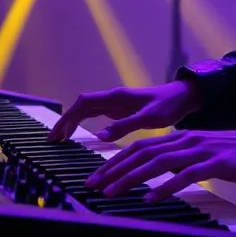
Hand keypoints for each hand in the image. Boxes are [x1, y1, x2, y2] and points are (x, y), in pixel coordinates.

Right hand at [49, 80, 204, 142]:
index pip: (84, 103)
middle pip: (81, 106)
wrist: (182, 97)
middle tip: (53, 140)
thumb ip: (124, 126)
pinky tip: (79, 134)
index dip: (69, 117)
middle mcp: (113, 97)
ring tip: (61, 139)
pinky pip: (95, 114)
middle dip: (66, 121)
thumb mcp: (148, 118)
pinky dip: (83, 123)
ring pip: (87, 110)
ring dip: (73, 122)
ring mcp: (116, 103)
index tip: (58, 133)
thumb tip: (98, 136)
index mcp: (116, 97)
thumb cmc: (167, 106)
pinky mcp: (120, 109)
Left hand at [83, 127, 235, 200]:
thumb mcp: (204, 154)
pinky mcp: (216, 163)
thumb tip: (158, 176)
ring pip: (158, 162)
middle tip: (93, 185)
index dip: (117, 161)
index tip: (98, 176)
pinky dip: (165, 186)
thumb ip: (182, 161)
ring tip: (112, 192)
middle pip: (143, 152)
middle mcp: (187, 140)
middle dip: (114, 169)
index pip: (141, 146)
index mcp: (183, 137)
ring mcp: (201, 150)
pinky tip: (151, 197)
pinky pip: (185, 175)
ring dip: (131, 178)